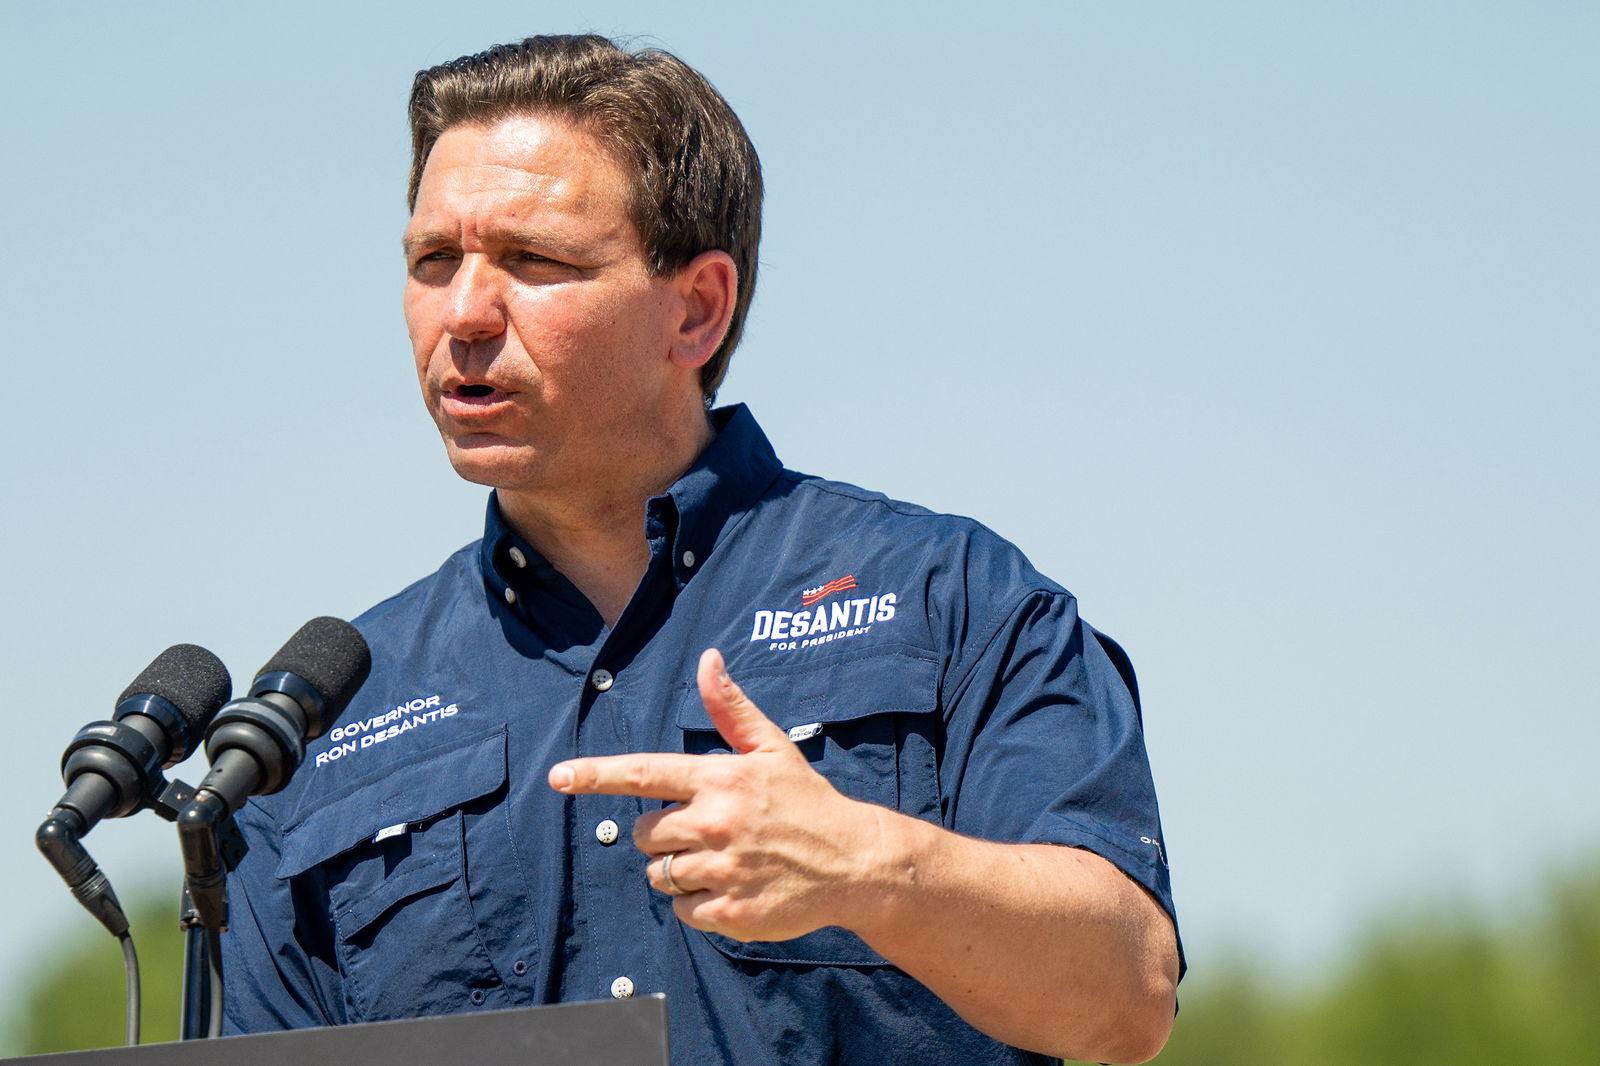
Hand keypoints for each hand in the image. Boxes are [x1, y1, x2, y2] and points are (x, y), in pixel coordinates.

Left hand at [548, 648, 892, 942]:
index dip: (595, 775)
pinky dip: (699, 904)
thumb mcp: (772, 749)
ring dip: (681, 871)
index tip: (558, 776)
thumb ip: (731, 708)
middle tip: (709, 832)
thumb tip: (708, 659)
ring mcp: (722, 870)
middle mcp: (716, 823)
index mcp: (720, 780)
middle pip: (644, 835)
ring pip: (660, 875)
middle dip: (663, 835)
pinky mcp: (730, 913)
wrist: (855, 862)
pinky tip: (734, 888)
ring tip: (726, 861)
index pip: (643, 773)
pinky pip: (683, 911)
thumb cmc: (807, 802)